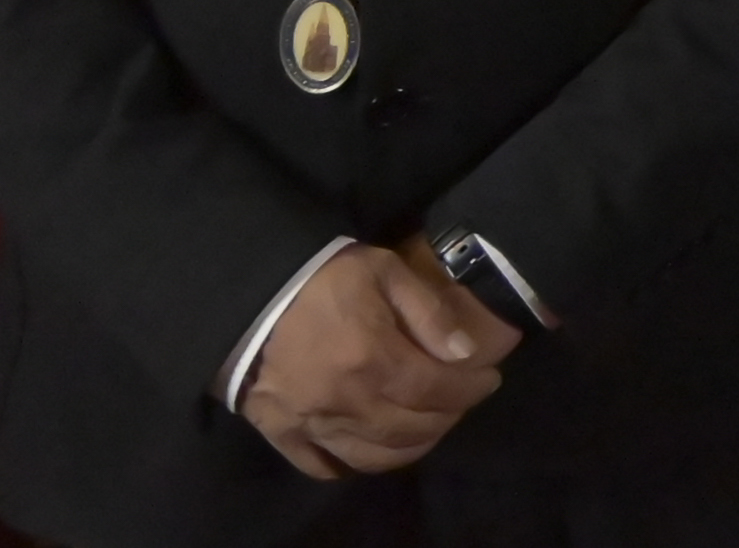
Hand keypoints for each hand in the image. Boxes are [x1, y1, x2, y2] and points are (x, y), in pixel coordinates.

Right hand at [235, 243, 514, 480]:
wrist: (250, 295)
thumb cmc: (323, 278)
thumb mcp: (385, 272)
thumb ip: (428, 313)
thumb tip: (465, 353)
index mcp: (373, 359)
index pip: (437, 391)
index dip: (470, 389)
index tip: (488, 380)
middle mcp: (344, 401)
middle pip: (411, 429)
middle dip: (448, 417)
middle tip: (462, 400)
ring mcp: (311, 423)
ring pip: (374, 456)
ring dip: (412, 447)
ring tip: (429, 425)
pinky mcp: (282, 434)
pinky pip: (323, 466)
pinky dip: (354, 465)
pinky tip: (374, 448)